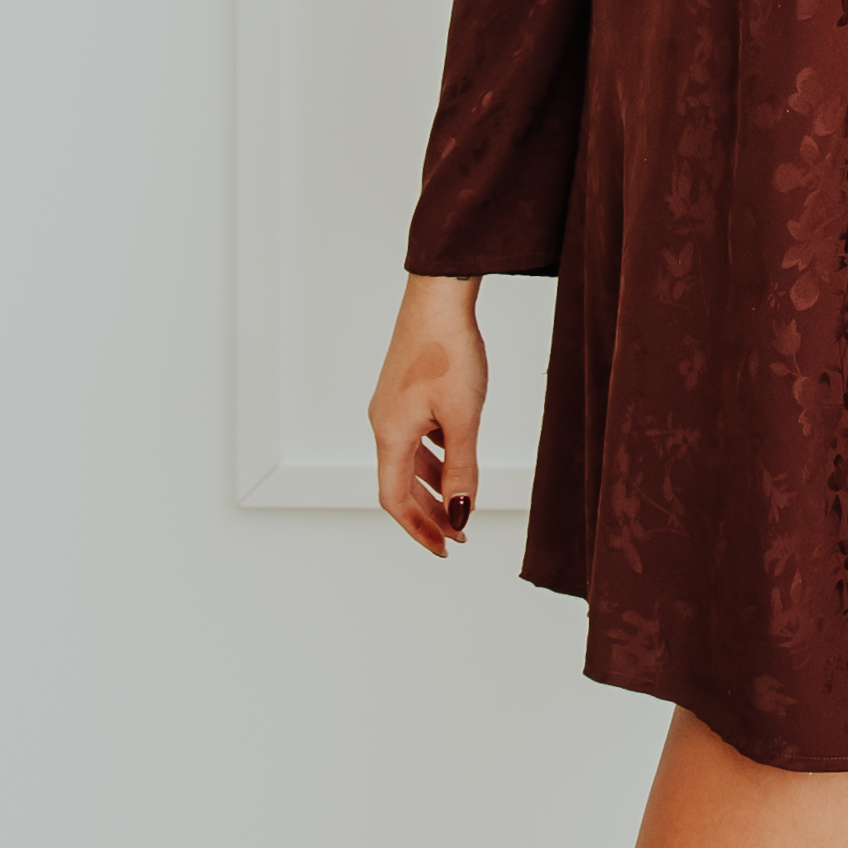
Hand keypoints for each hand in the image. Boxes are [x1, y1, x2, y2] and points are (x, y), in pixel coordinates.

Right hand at [370, 274, 487, 555]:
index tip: (445, 548)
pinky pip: (415, 438)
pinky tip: (454, 459)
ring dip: (433, 487)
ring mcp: (392, 407)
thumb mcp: (463, 417)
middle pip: (400, 484)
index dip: (419, 529)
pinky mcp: (405, 392)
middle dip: (429, 513)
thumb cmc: (449, 352)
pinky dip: (434, 459)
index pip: (396, 500)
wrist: (438, 299)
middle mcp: (384, 424)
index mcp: (391, 434)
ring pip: (409, 461)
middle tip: (458, 534)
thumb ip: (461, 469)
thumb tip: (460, 514)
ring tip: (460, 504)